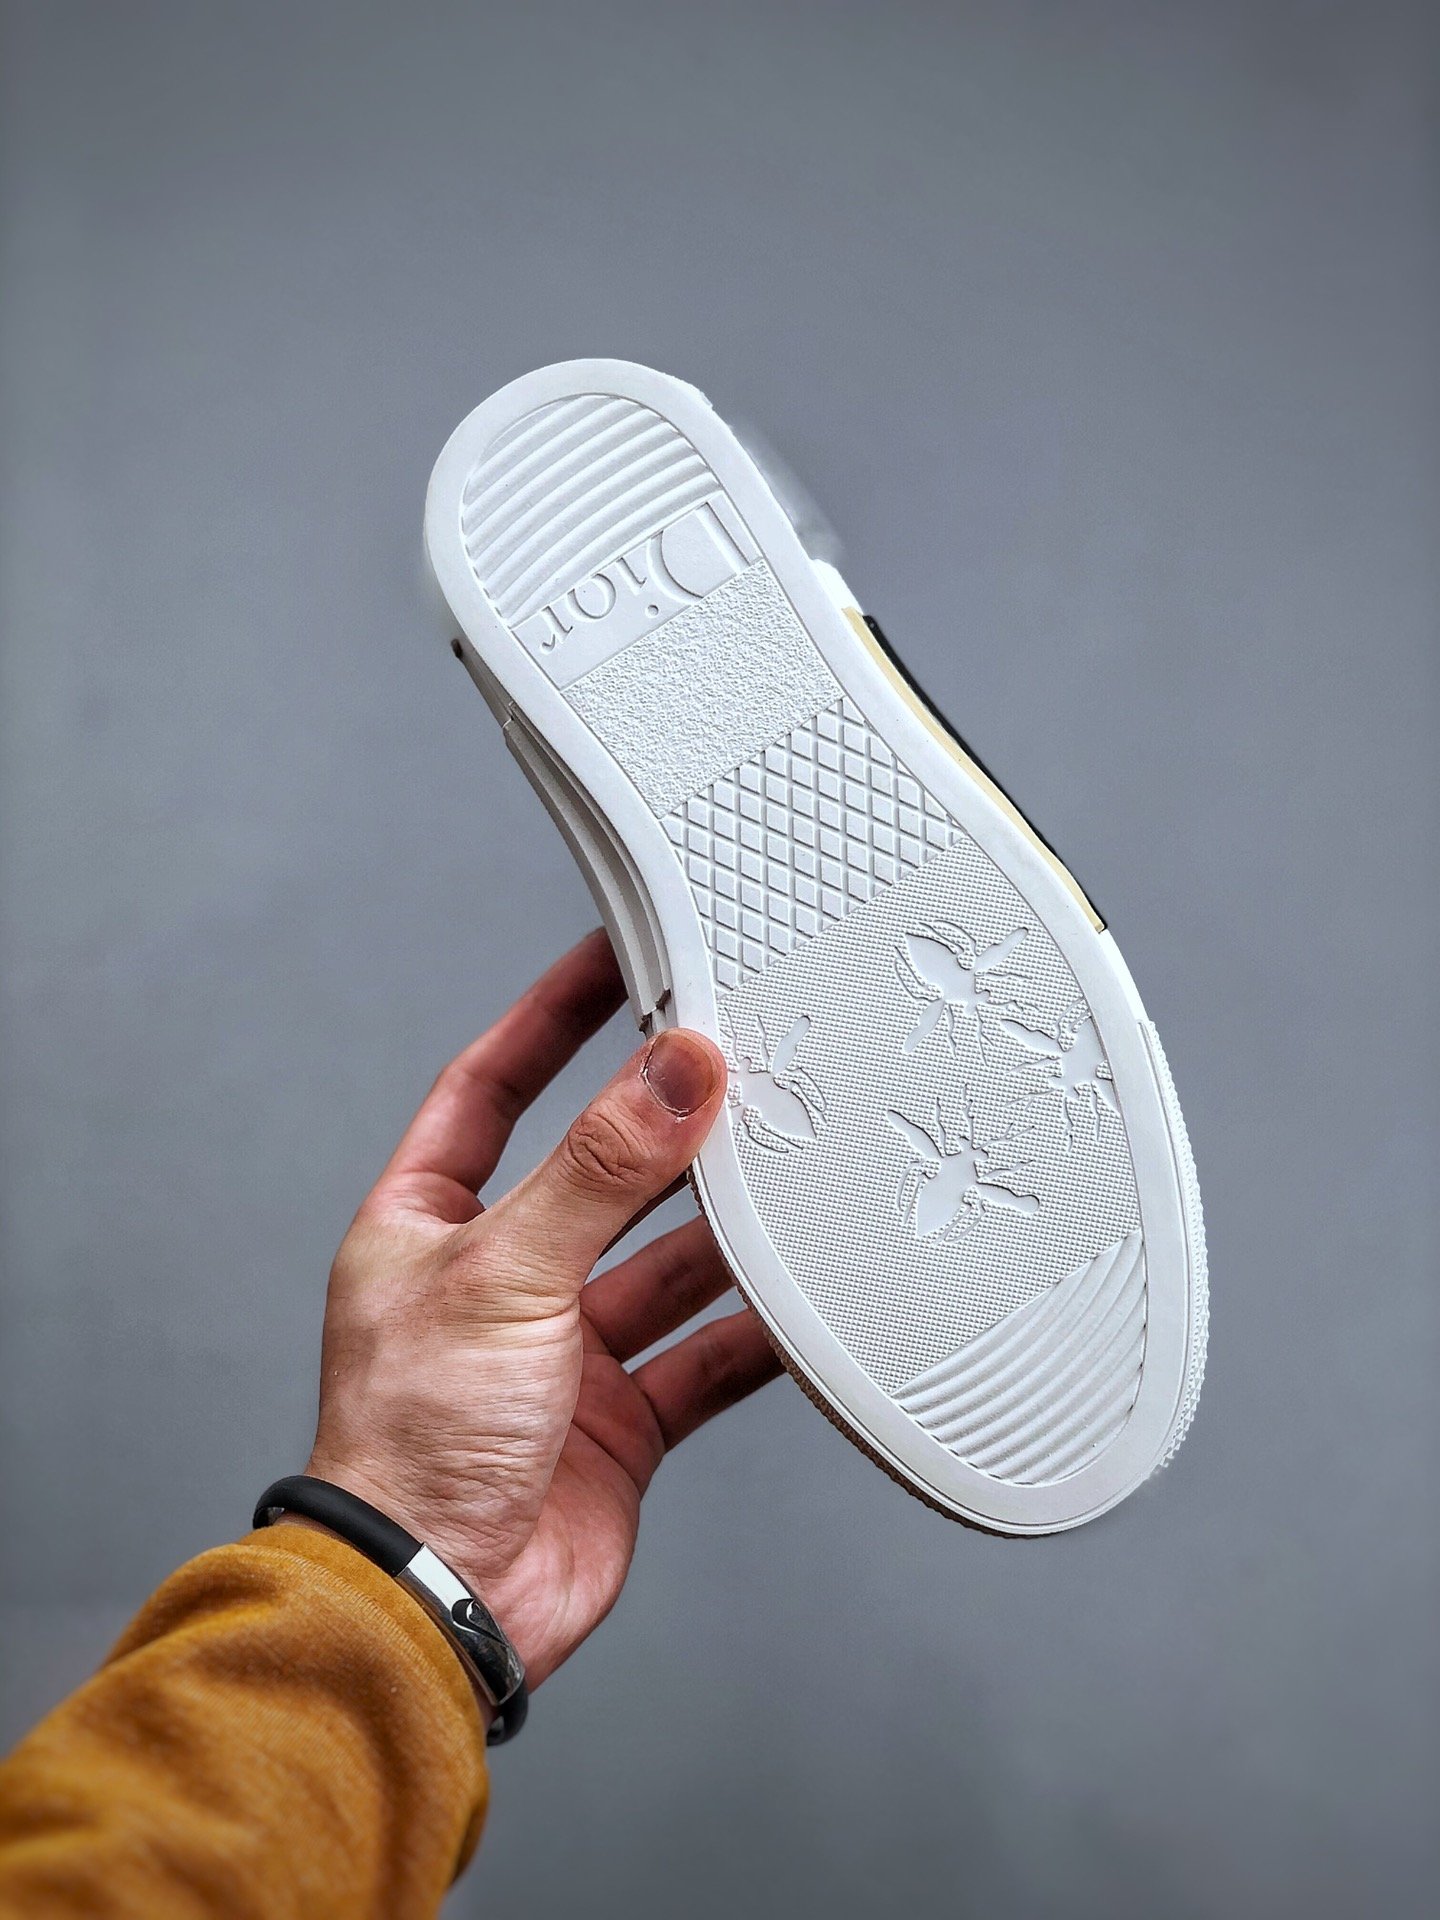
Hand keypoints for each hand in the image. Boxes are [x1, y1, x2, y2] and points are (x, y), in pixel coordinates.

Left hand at [302, 929, 780, 1697]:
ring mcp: (564, 1351)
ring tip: (794, 1172)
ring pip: (666, 1263)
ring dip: (724, 1229)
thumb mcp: (505, 1272)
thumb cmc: (412, 1444)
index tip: (614, 956)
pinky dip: (758, 1332)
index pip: (493, 1085)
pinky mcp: (622, 1419)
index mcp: (428, 1223)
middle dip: (668, 1127)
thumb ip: (601, 1169)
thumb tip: (676, 1070)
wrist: (440, 1605)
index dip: (551, 1018)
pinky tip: (807, 1302)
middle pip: (600, 1172)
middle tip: (741, 1063)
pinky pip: (707, 1355)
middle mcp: (499, 1277)